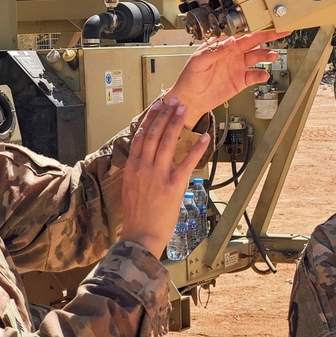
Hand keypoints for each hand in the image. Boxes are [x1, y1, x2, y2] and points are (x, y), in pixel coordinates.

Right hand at [119, 95, 210, 257]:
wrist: (139, 236)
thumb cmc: (136, 215)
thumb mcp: (130, 187)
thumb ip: (138, 169)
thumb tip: (145, 155)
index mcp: (132, 167)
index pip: (140, 135)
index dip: (151, 118)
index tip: (158, 105)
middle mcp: (143, 167)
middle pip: (154, 133)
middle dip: (165, 114)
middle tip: (175, 100)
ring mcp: (158, 175)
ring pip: (168, 142)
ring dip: (177, 123)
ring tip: (185, 109)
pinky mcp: (173, 185)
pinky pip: (187, 162)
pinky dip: (197, 148)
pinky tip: (205, 136)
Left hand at [165, 30, 289, 126]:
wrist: (190, 99)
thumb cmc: (190, 77)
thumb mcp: (198, 60)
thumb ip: (214, 50)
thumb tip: (230, 41)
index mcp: (224, 46)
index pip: (242, 34)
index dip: (255, 29)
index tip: (268, 24)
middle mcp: (234, 54)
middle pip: (255, 42)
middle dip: (269, 36)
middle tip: (282, 31)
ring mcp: (238, 67)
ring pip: (257, 58)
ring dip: (267, 55)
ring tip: (273, 56)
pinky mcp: (241, 81)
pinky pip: (254, 76)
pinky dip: (261, 75)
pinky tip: (264, 74)